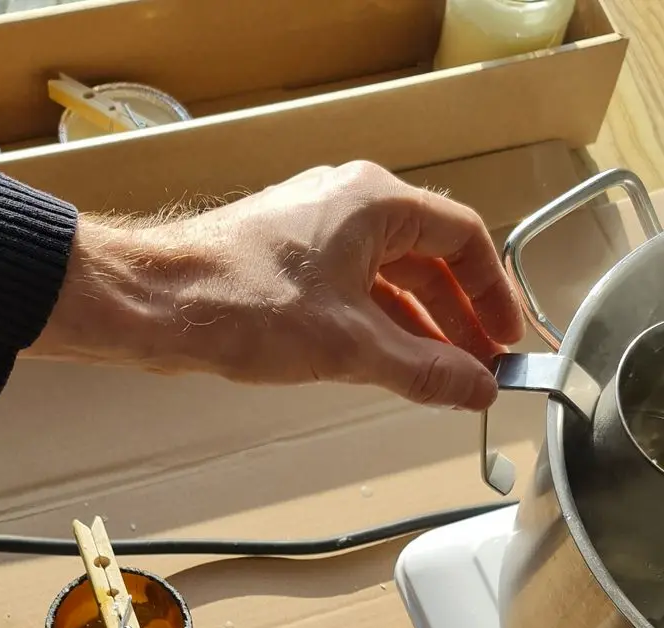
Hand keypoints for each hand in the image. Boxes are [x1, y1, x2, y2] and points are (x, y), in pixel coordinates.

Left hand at [27, 161, 524, 410]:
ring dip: (423, 329)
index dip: (494, 293)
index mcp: (375, 204)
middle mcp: (350, 206)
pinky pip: (358, 291)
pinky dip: (383, 328)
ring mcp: (318, 232)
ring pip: (393, 280)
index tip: (507, 339)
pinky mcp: (292, 262)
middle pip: (431, 261)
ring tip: (446, 376)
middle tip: (483, 367)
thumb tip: (474, 388)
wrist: (157, 304)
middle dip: (461, 318)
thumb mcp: (350, 348)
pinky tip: (394, 366)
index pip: (464, 239)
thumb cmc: (239, 303)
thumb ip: (424, 371)